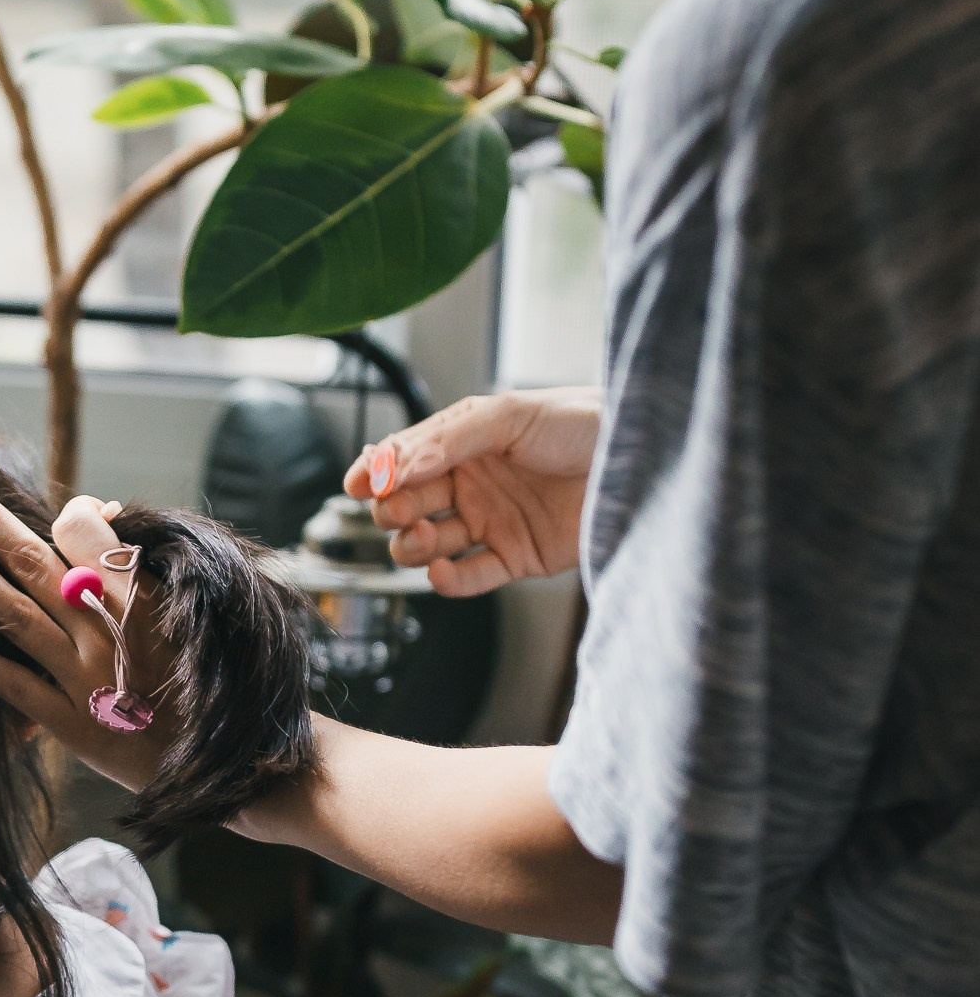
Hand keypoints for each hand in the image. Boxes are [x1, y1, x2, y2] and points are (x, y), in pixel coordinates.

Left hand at [0, 467, 173, 792]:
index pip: (83, 529)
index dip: (66, 512)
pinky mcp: (75, 727)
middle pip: (34, 559)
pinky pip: (20, 689)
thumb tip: (97, 509)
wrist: (226, 764)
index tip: (60, 515)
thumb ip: (137, 564)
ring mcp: (89, 678)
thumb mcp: (187, 614)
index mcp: (143, 595)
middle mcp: (110, 629)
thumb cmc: (204, 681)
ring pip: (16, 615)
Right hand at [347, 388, 599, 595]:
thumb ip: (448, 440)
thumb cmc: (581, 424)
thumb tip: (394, 466)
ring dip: (414, 546)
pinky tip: (442, 571)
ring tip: (427, 539)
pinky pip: (469, 577)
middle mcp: (472, 484)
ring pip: (428, 545)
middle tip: (402, 510)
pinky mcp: (515, 558)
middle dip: (394, 511)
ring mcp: (492, 522)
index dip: (374, 474)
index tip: (357, 485)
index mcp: (463, 444)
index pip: (402, 462)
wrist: (639, 460)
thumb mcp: (509, 415)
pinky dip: (448, 581)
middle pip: (407, 507)